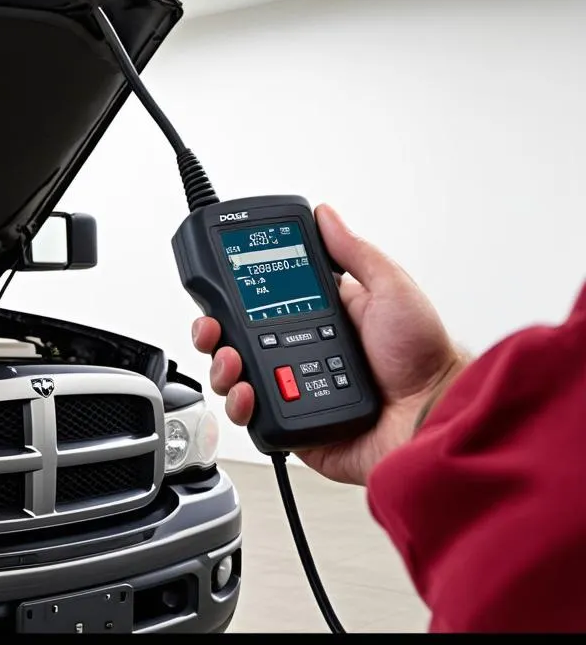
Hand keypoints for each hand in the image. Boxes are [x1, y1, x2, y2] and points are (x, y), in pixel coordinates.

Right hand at [192, 204, 467, 485]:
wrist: (432, 416)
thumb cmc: (424, 357)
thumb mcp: (391, 289)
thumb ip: (355, 253)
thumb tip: (327, 216)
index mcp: (320, 319)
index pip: (261, 303)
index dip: (234, 296)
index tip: (219, 286)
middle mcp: (300, 354)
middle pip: (236, 342)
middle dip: (213, 332)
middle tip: (212, 327)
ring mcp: (293, 392)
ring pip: (235, 380)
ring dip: (222, 368)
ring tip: (231, 360)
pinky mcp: (293, 428)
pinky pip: (252, 419)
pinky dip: (240, 406)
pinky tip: (248, 393)